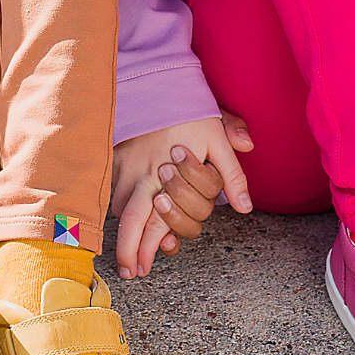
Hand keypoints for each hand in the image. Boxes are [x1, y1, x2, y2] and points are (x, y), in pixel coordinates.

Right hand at [112, 115, 253, 279]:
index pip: (154, 222)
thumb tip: (244, 207)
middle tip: (128, 273)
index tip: (143, 266)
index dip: (147, 248)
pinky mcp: (115, 157)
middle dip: (127, 252)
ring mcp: (124, 168)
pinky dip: (117, 204)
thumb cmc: (191, 111)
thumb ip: (232, 175)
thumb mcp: (218, 139)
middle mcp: (140, 177)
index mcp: (165, 177)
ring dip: (125, 228)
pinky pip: (110, 189)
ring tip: (129, 252)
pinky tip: (123, 215)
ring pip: (119, 208)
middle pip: (128, 223)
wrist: (158, 81)